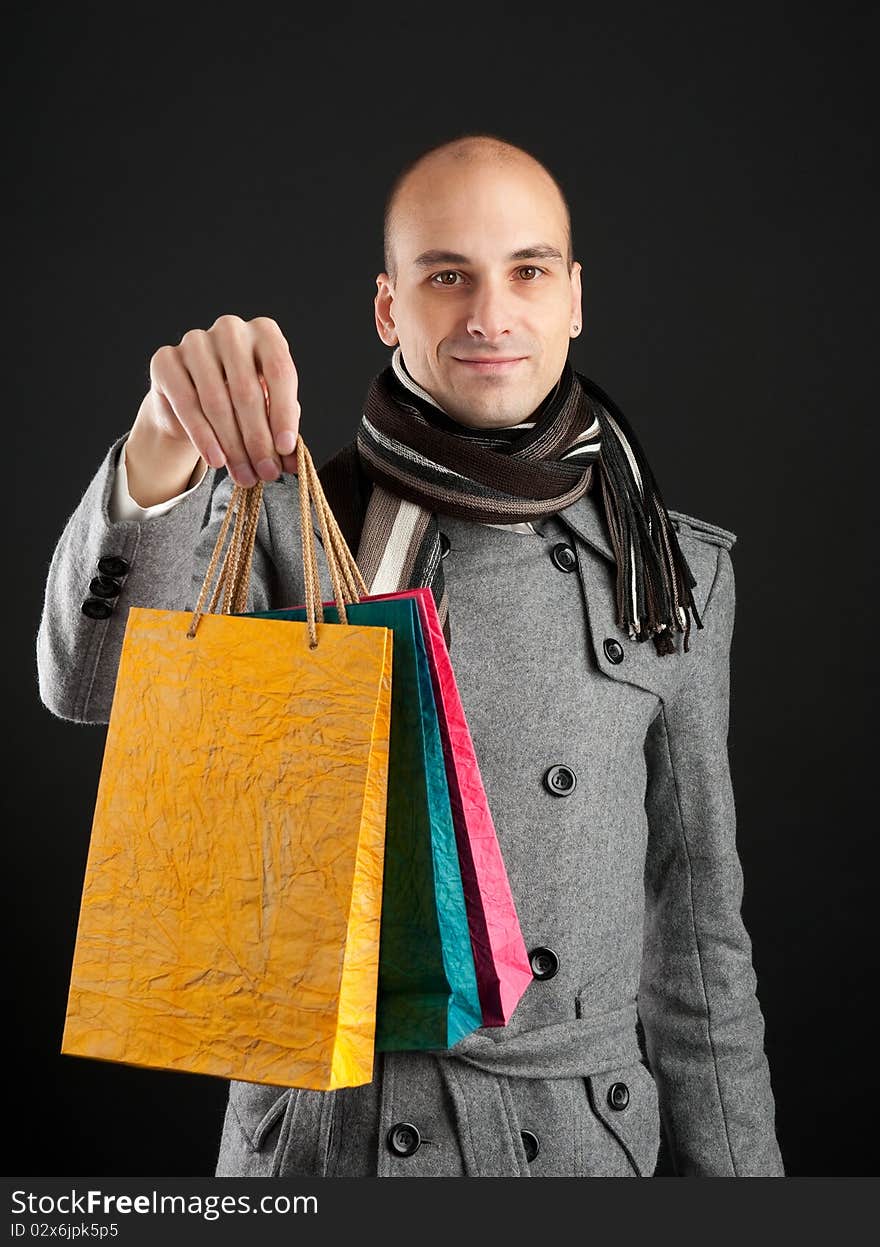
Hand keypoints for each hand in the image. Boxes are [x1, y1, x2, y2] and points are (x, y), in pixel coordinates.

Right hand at [142, 314, 299, 484]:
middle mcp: (231, 329)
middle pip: (247, 391)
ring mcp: (195, 342)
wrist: (194, 400)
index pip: (280, 371)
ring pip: (216, 401)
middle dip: (258, 439)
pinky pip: (186, 403)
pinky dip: (203, 437)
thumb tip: (293, 461)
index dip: (284, 414)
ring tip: (245, 475)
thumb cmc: (241, 402)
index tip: (286, 449)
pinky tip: (217, 461)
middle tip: (267, 472)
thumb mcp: (268, 410)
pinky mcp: (165, 360)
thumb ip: (281, 429)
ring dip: (233, 445)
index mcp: (265, 333)